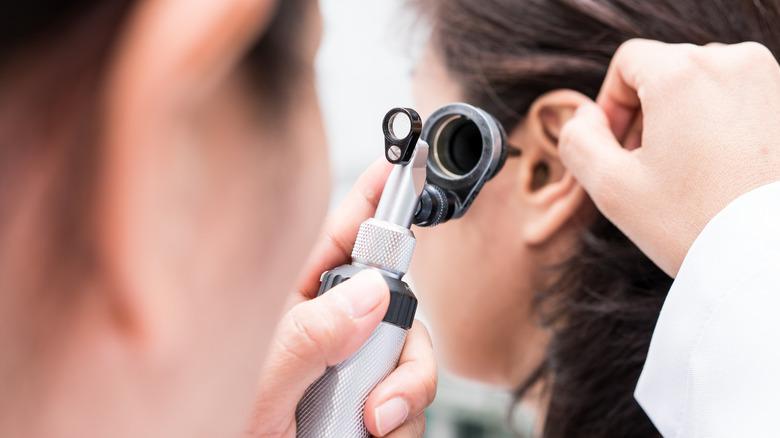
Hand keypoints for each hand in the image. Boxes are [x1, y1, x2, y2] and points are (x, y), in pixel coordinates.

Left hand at [248, 160, 436, 436]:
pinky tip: (370, 431)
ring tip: (366, 420)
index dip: (375, 195)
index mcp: (295, 299)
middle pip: (397, 299)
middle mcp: (330, 326)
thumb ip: (312, 336)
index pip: (342, 233)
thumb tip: (369, 296)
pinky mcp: (372, 402)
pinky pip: (414, 399)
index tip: (402, 161)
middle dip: (402, 337)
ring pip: (412, 353)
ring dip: (403, 392)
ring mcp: (353, 365)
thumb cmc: (223, 424)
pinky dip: (403, 420)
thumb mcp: (262, 378)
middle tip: (376, 373)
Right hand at [558, 39, 779, 275]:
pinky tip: (712, 171)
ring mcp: (767, 81)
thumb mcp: (611, 188)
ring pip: (700, 84)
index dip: (609, 105)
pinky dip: (714, 124)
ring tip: (680, 172)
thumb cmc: (694, 224)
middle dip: (644, 114)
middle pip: (664, 70)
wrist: (770, 257)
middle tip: (643, 169)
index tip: (615, 150)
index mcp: (683, 74)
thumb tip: (584, 116)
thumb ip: (577, 141)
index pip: (627, 61)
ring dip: (678, 119)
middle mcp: (731, 63)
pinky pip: (733, 99)